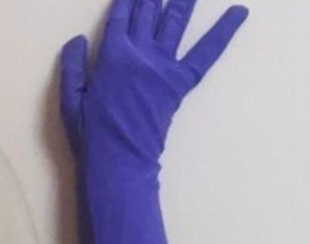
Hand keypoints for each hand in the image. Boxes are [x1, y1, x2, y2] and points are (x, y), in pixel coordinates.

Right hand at [60, 0, 249, 167]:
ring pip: (176, 20)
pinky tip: (240, 12)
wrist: (118, 162)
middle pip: (148, 11)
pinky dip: (223, 32)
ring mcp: (162, 66)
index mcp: (112, 55)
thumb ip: (71, 66)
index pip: (120, 15)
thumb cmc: (91, 136)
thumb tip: (78, 39)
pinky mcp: (179, 83)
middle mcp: (140, 53)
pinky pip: (206, 53)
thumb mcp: (69, 101)